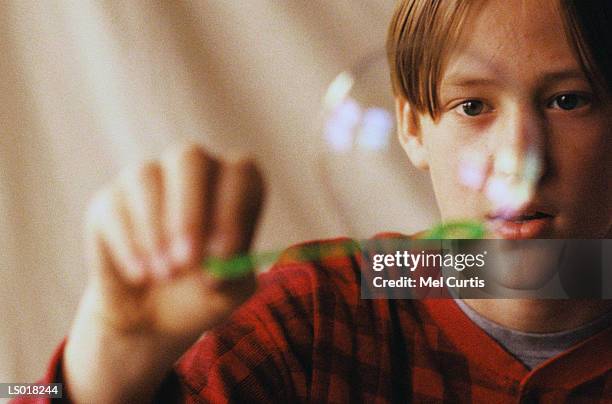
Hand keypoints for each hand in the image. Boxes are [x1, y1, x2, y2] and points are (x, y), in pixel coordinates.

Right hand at [65, 143, 264, 402]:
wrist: (153, 317)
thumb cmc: (201, 295)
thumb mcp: (228, 295)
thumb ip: (232, 275)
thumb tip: (217, 261)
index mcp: (233, 184)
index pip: (240, 171)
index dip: (233, 209)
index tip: (224, 254)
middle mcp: (192, 170)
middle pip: (190, 158)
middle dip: (189, 211)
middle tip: (187, 260)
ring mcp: (146, 178)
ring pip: (146, 177)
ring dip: (156, 231)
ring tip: (165, 276)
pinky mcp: (109, 201)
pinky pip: (114, 208)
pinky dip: (129, 245)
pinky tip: (140, 276)